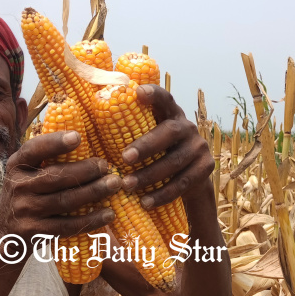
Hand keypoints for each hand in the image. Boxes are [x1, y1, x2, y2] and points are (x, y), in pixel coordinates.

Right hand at [0, 131, 119, 240]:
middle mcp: (18, 187)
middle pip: (56, 177)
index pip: (33, 150)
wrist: (4, 235)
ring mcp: (26, 211)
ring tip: (115, 184)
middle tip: (107, 166)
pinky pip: (68, 225)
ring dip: (93, 192)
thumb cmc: (25, 196)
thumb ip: (44, 158)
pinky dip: (91, 219)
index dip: (55, 143)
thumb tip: (80, 135)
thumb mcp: (24, 173)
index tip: (78, 137)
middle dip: (85, 170)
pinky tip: (109, 213)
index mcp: (16, 166)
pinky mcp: (36, 232)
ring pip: (65, 200)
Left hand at [119, 85, 213, 208]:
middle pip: (170, 132)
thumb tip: (89, 130)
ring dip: (149, 175)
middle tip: (125, 159)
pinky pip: (183, 183)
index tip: (138, 92)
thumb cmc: (156, 154)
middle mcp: (188, 127)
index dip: (154, 93)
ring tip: (128, 186)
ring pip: (175, 162)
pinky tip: (146, 202)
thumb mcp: (147, 138)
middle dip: (147, 145)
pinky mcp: (206, 168)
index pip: (165, 98)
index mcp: (170, 114)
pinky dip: (163, 194)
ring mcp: (199, 147)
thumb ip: (131, 130)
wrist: (191, 176)